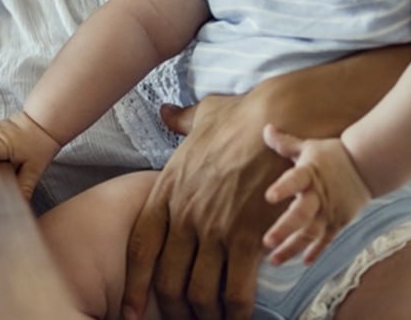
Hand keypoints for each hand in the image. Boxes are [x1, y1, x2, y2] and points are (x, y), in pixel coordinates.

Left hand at [123, 97, 284, 319]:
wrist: (277, 118)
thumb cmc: (240, 116)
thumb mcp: (200, 116)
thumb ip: (179, 122)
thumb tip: (166, 112)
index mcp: (167, 190)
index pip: (140, 246)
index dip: (135, 283)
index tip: (133, 308)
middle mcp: (185, 214)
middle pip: (168, 278)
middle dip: (173, 307)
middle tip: (184, 318)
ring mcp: (215, 227)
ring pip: (200, 290)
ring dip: (206, 313)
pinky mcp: (248, 236)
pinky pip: (237, 288)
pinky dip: (237, 310)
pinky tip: (239, 317)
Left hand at [261, 126, 372, 264]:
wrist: (367, 166)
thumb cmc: (332, 155)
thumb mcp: (308, 146)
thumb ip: (285, 142)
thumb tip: (266, 128)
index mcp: (309, 174)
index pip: (295, 180)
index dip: (283, 188)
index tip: (268, 197)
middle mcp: (319, 195)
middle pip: (301, 215)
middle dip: (284, 229)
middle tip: (267, 242)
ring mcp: (330, 211)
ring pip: (311, 233)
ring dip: (292, 247)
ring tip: (274, 259)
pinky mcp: (339, 221)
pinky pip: (326, 240)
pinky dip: (316, 251)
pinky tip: (303, 262)